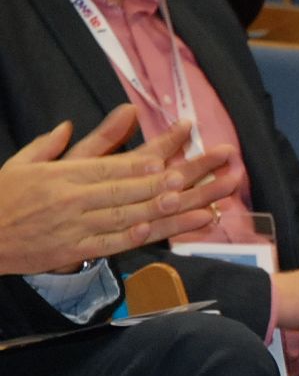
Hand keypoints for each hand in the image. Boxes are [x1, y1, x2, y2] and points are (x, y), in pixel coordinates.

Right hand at [0, 107, 233, 274]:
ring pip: (128, 216)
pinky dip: (139, 237)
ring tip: (199, 204)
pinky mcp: (74, 251)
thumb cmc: (1, 197)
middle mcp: (72, 199)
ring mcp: (76, 226)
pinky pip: (113, 244)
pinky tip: (164, 231)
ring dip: (166, 210)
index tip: (173, 154)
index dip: (145, 162)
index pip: (111, 166)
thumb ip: (50, 145)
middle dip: (168, 182)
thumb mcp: (21, 164)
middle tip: (201, 174)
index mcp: (62, 174)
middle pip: (129, 189)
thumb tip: (70, 124)